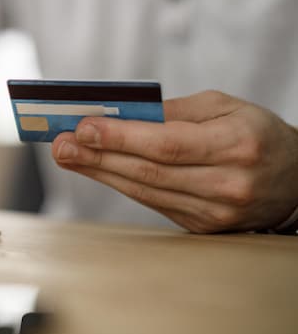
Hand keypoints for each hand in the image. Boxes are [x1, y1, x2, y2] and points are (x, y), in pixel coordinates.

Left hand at [51, 91, 297, 232]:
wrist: (295, 181)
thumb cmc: (256, 133)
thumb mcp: (225, 106)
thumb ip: (175, 110)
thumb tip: (121, 114)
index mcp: (237, 145)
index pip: (167, 144)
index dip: (121, 137)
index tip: (82, 126)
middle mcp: (227, 184)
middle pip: (148, 171)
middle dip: (97, 156)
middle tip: (60, 144)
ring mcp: (215, 211)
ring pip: (145, 191)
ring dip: (100, 172)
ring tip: (67, 156)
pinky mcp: (203, 227)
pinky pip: (153, 203)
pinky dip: (121, 184)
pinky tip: (97, 169)